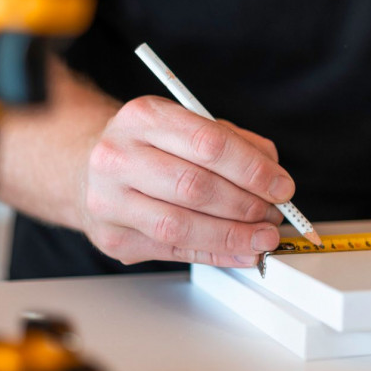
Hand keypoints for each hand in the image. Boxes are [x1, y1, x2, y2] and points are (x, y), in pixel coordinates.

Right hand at [79, 96, 293, 266]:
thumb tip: (274, 177)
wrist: (89, 167)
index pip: (209, 143)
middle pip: (195, 186)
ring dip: (233, 235)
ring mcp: (109, 200)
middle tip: (274, 214)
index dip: (253, 169)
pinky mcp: (112, 237)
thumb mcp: (191, 125)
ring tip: (263, 237)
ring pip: (181, 224)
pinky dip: (215, 253)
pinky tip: (240, 251)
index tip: (282, 187)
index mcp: (144, 117)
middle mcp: (118, 156)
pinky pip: (173, 250)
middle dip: (246, 205)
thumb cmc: (151, 146)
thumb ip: (236, 143)